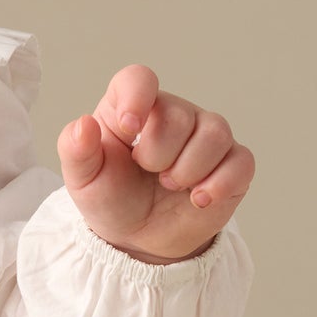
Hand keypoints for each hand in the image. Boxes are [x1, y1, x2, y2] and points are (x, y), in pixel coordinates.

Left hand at [57, 65, 254, 264]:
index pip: (139, 79)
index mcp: (131, 108)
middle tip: (149, 174)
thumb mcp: (83, 180)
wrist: (138, 238)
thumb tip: (83, 125)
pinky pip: (241, 161)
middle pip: (178, 115)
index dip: (137, 97)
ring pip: (215, 133)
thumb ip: (76, 150)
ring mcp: (205, 136)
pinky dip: (219, 184)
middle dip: (159, 155)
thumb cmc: (110, 198)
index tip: (129, 128)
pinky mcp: (232, 162)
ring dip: (189, 169)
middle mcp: (172, 114)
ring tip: (170, 186)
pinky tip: (199, 199)